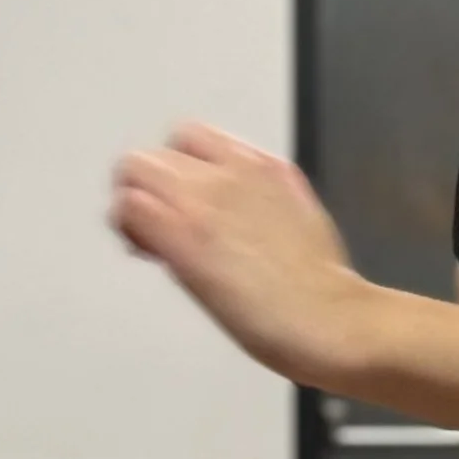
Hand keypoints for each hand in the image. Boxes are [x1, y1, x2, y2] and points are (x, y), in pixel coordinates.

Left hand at [111, 122, 367, 385]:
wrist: (330, 318)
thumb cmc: (324, 291)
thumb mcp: (299, 224)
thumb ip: (261, 207)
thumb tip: (232, 224)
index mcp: (265, 167)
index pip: (195, 140)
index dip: (180, 172)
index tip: (188, 209)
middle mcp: (232, 169)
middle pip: (157, 153)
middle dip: (150, 188)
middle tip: (158, 228)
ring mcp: (205, 195)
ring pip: (134, 168)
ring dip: (133, 203)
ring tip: (150, 243)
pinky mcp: (182, 229)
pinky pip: (127, 206)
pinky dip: (128, 227)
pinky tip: (151, 255)